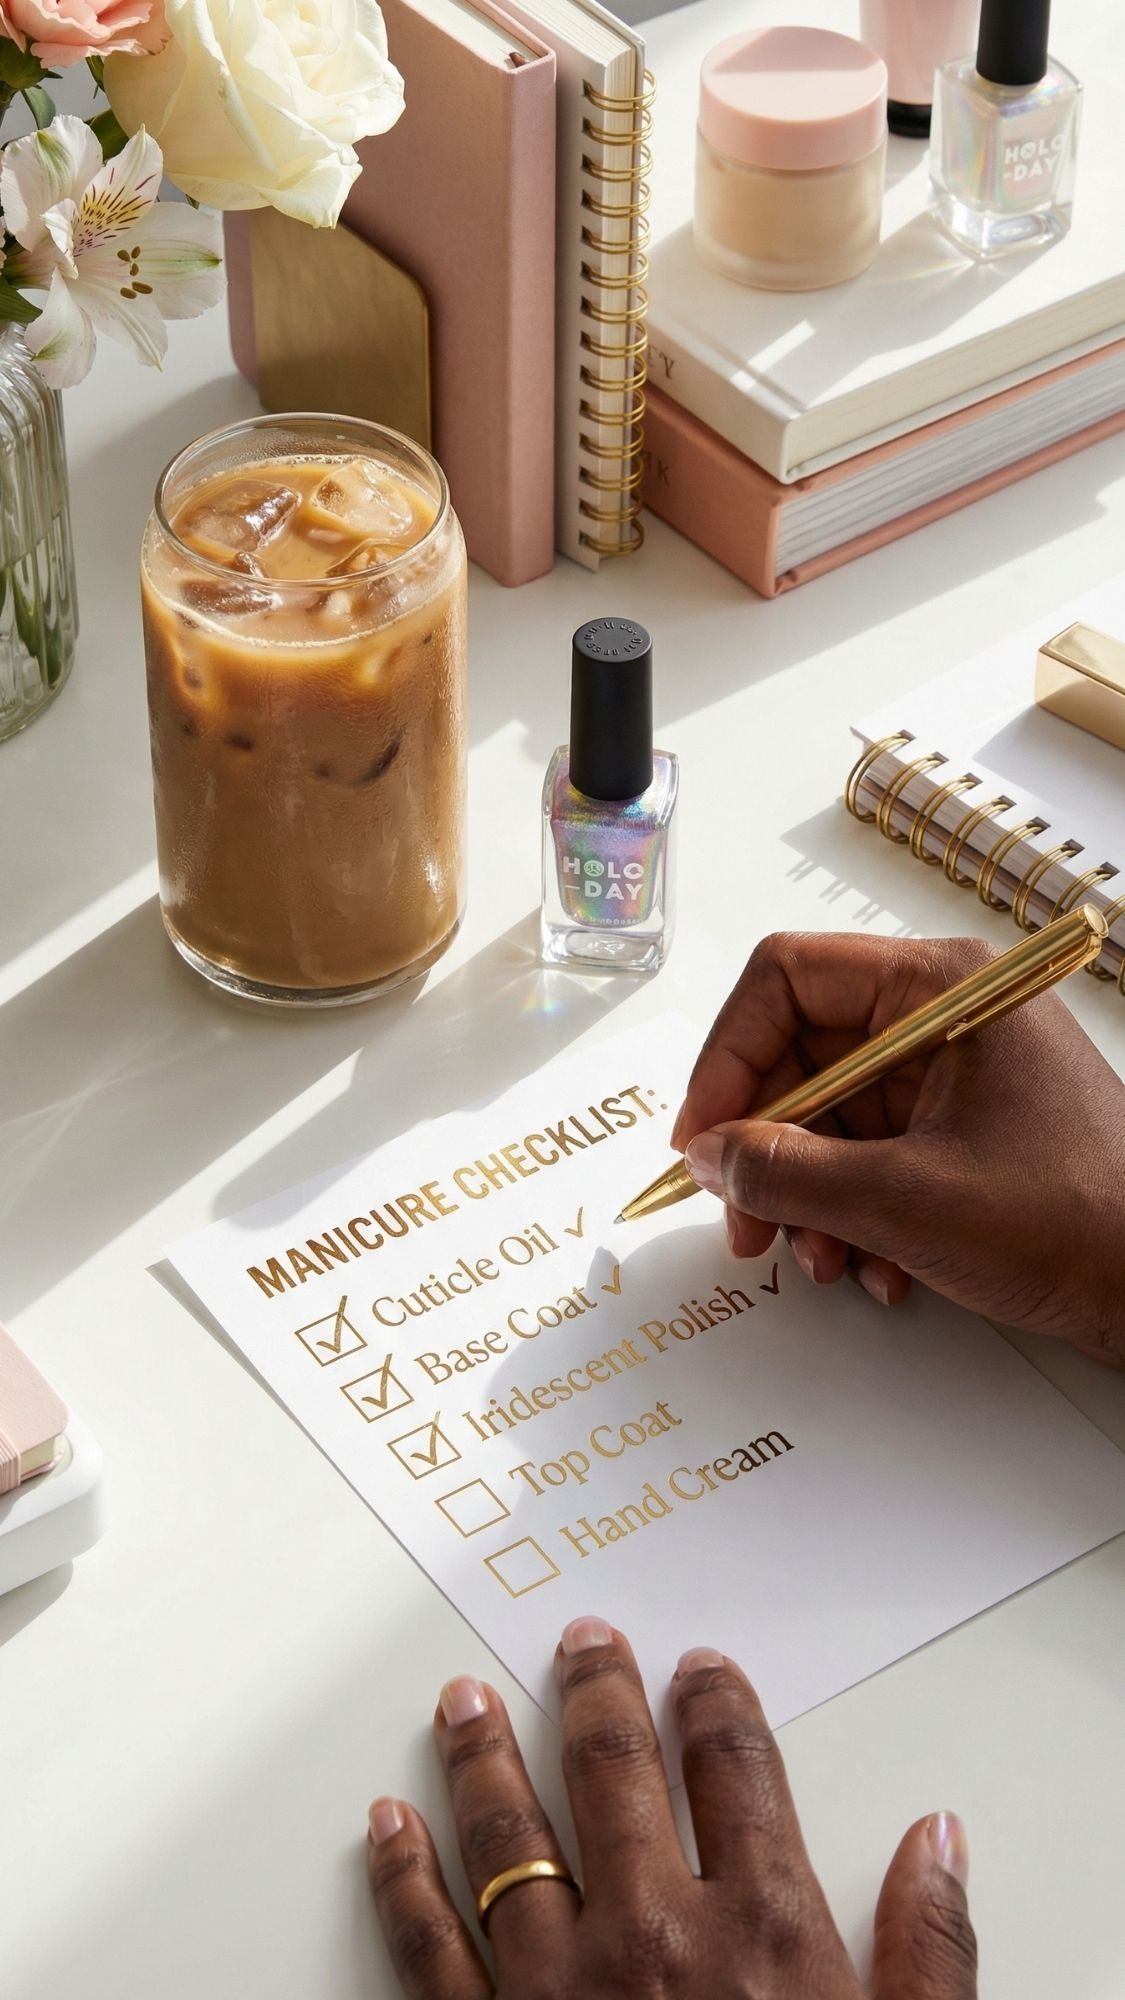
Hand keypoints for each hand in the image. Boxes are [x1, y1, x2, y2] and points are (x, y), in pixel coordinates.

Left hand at [368, 1618, 976, 1999]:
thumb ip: (929, 1952)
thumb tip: (937, 1840)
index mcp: (760, 1933)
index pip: (735, 1769)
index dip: (715, 1702)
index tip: (701, 1668)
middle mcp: (651, 1938)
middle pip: (614, 1773)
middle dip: (596, 1692)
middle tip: (581, 1642)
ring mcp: (554, 1992)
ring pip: (507, 1835)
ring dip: (483, 1755)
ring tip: (464, 1698)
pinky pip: (424, 1945)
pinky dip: (400, 1875)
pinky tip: (386, 1825)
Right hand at [673, 931, 1124, 1366]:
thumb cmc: (1076, 1220)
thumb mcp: (905, 1201)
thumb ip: (788, 1174)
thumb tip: (710, 1156)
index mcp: (938, 987)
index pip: (785, 979)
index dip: (728, 1059)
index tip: (702, 1139)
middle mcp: (943, 1014)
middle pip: (801, 1054)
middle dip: (765, 1149)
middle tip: (743, 1223)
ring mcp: (956, 1071)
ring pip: (831, 1115)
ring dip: (809, 1196)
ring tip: (821, 1260)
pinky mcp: (967, 1127)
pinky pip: (873, 1153)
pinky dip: (855, 1212)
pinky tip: (876, 1269)